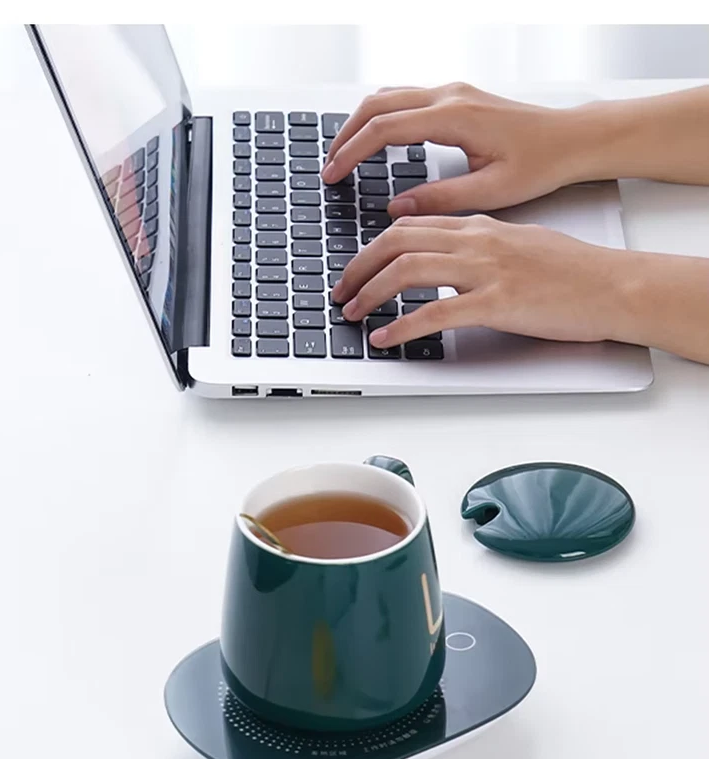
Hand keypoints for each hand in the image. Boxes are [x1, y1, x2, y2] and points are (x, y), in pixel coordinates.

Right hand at [322, 84, 588, 215]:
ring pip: (388, 96)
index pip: (384, 129)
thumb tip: (398, 210)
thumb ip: (440, 199)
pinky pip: (405, 99)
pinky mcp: (457, 98)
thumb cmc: (541, 164)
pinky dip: (380, 118)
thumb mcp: (490, 192)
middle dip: (346, 136)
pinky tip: (374, 141)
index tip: (333, 175)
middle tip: (328, 168)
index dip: (352, 153)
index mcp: (454, 116)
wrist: (570, 140)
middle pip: (377, 104)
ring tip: (343, 155)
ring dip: (360, 123)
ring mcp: (452, 92)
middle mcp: (449, 96)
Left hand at [332, 215, 632, 348]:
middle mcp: (477, 241)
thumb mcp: (520, 245)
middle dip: (359, 266)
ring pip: (408, 270)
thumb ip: (480, 247)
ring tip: (354, 314)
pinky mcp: (497, 302)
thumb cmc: (573, 271)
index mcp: (480, 227)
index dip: (374, 247)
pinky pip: (436, 312)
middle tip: (341, 291)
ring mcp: (486, 270)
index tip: (355, 268)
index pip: (412, 226)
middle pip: (398, 241)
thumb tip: (448, 261)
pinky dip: (404, 326)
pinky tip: (387, 338)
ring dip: (371, 292)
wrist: (612, 285)